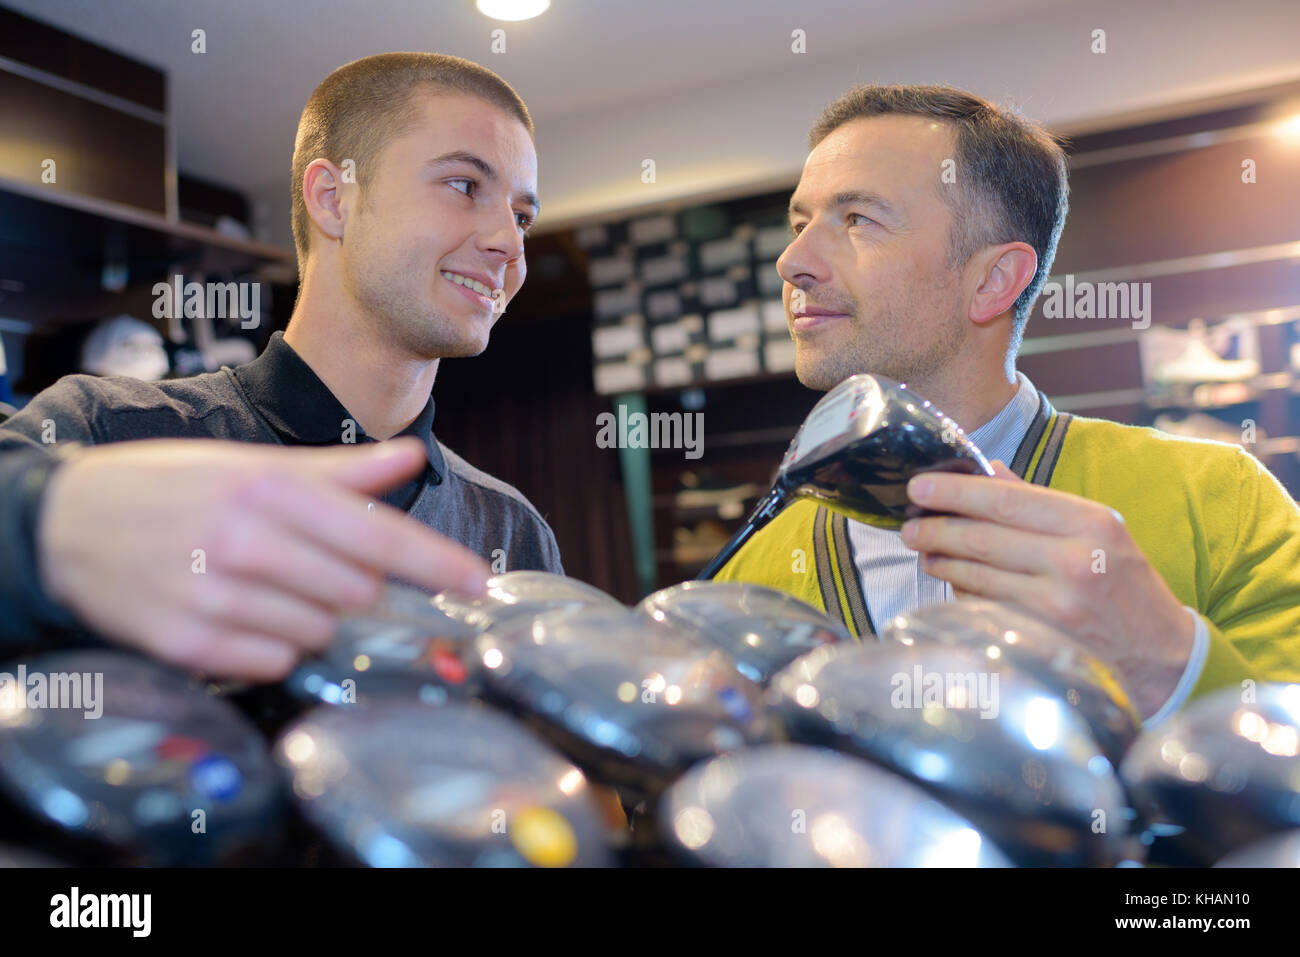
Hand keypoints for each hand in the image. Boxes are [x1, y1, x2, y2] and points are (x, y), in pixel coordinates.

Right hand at [37, 437, 489, 680]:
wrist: (66, 524)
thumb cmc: (172, 487)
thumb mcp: (254, 466)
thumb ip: (339, 471)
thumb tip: (409, 456)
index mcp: (270, 491)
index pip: (378, 535)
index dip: (436, 562)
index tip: (478, 583)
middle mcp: (246, 543)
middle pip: (357, 591)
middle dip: (357, 585)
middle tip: (318, 566)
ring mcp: (214, 597)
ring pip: (319, 630)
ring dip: (316, 615)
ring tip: (271, 585)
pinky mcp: (188, 644)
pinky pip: (274, 661)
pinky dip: (275, 644)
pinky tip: (245, 613)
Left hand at [900, 460, 1194, 717]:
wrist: (1161, 654)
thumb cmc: (1122, 582)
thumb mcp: (1096, 529)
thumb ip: (1038, 500)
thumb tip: (986, 470)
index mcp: (1090, 522)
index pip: (1005, 499)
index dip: (954, 491)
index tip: (920, 484)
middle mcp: (1075, 561)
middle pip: (982, 538)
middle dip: (935, 528)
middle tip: (909, 524)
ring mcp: (1057, 605)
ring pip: (976, 576)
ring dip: (941, 561)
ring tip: (924, 551)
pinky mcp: (1042, 638)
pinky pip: (984, 607)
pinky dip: (962, 592)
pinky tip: (953, 582)